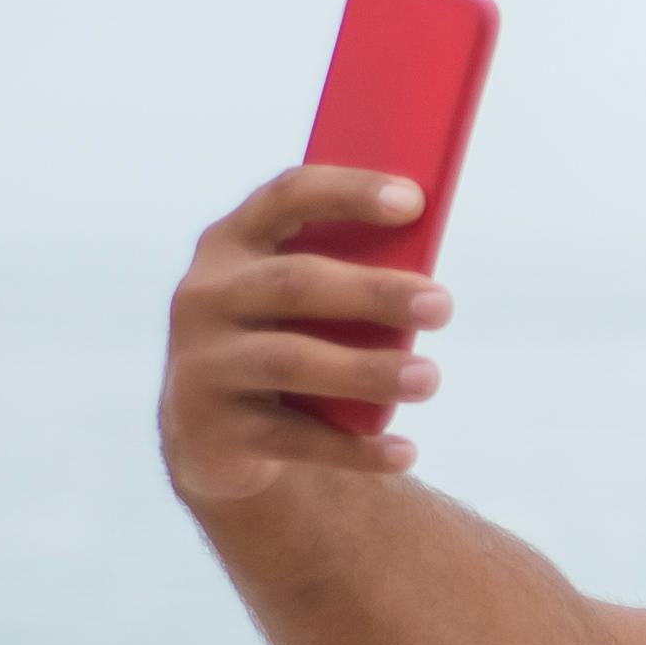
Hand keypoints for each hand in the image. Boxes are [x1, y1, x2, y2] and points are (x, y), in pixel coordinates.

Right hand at [162, 165, 450, 505]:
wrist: (213, 436)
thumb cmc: (284, 343)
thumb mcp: (303, 303)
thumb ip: (347, 276)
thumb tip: (428, 283)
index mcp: (232, 244)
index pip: (287, 197)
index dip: (349, 192)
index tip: (414, 200)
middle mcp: (206, 296)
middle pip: (295, 283)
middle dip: (373, 292)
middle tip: (443, 305)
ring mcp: (202, 363)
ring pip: (290, 360)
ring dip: (366, 370)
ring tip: (428, 379)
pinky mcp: (213, 429)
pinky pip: (293, 437)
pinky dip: (353, 448)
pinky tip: (403, 453)